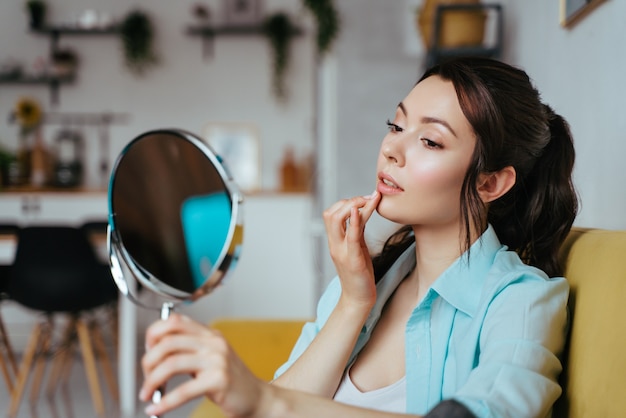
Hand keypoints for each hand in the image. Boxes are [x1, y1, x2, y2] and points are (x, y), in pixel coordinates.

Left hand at [140, 313, 265, 416]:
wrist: (259, 398)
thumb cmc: (232, 381)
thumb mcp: (212, 358)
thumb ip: (190, 351)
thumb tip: (154, 355)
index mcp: (210, 334)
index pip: (174, 321)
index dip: (154, 334)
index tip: (148, 351)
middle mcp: (213, 343)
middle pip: (168, 342)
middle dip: (148, 362)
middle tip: (146, 378)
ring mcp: (218, 360)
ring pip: (172, 363)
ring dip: (152, 381)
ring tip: (147, 394)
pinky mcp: (219, 380)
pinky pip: (184, 391)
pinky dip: (165, 402)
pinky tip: (157, 409)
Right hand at [323, 191, 380, 308]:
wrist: (358, 299)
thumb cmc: (360, 274)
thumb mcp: (358, 247)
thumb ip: (357, 230)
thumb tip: (362, 211)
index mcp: (335, 241)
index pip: (331, 214)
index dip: (345, 202)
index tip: (364, 198)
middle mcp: (335, 245)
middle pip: (331, 214)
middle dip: (349, 200)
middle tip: (368, 197)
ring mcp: (341, 252)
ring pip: (336, 220)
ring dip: (353, 205)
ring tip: (369, 200)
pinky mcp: (353, 260)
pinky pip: (351, 236)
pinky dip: (354, 221)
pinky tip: (360, 210)